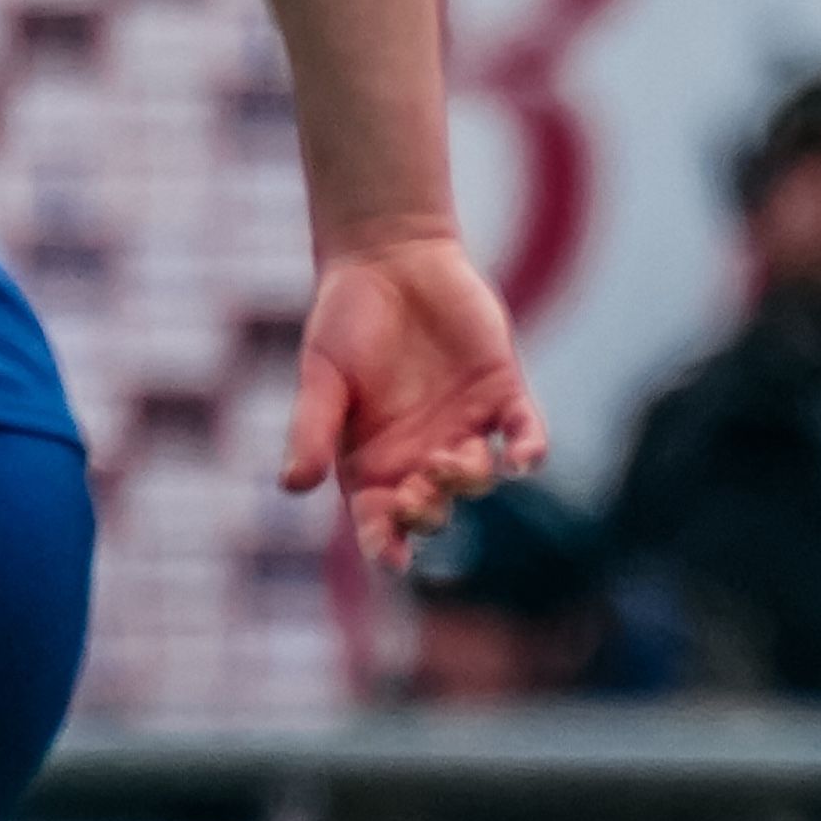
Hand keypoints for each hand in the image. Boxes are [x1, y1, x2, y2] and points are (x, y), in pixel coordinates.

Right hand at [282, 231, 547, 567]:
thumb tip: (292, 486)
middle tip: (422, 488)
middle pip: (433, 507)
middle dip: (430, 511)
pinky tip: (524, 459)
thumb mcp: (320, 376)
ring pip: (478, 478)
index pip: (378, 518)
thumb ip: (310, 428)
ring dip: (469, 479)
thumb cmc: (342, 321)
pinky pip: (524, 435)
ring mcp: (464, 426)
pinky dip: (528, 451)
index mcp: (370, 459)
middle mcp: (419, 453)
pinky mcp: (502, 394)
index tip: (391, 559)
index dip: (384, 544)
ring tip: (454, 458)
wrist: (389, 261)